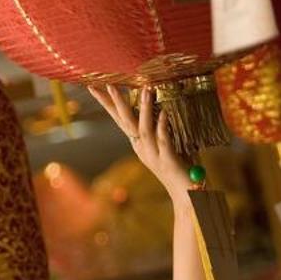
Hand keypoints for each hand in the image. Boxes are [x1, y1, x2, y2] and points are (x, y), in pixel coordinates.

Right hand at [93, 85, 193, 199]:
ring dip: (144, 109)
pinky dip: (162, 126)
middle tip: (109, 85)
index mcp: (138, 144)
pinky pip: (163, 141)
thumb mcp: (164, 146)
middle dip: (117, 103)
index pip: (120, 119)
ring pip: (144, 129)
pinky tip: (164, 113)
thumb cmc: (177, 168)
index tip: (95, 86)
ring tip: (146, 90)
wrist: (185, 195)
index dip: (107, 104)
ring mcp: (153, 155)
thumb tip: (159, 106)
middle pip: (126, 123)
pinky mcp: (167, 161)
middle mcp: (142, 149)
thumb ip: (159, 129)